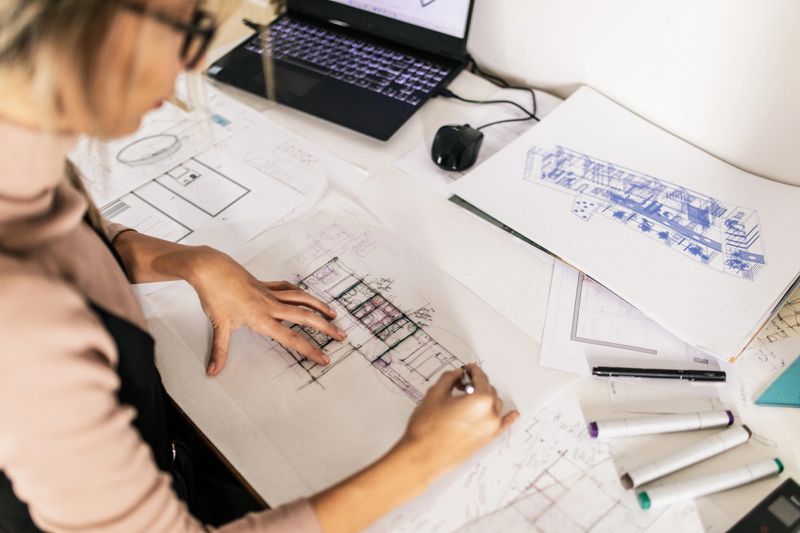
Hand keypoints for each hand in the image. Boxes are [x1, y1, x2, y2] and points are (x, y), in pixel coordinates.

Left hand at [185, 248, 345, 375]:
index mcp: (261, 318)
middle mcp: (270, 306)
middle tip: (340, 336)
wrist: (211, 268)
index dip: (310, 349)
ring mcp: (270, 293)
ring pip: (302, 299)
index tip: (324, 358)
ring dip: (319, 307)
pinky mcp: (266, 284)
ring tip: (333, 314)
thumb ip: (220, 351)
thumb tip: (213, 371)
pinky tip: (307, 296)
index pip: (291, 338)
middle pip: (305, 317)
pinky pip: (288, 288)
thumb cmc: (215, 295)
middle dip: (325, 328)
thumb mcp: (218, 325)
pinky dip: (300, 293)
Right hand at [398, 364, 518, 475]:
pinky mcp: (487, 440)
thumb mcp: (435, 394)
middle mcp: (490, 414)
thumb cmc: (427, 430)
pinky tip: (513, 415)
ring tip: (468, 398)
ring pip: (495, 405)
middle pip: (489, 390)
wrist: (423, 457)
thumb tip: (456, 374)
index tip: (466, 369)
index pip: (481, 377)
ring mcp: (490, 428)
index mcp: (480, 400)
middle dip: (476, 384)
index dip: (472, 370)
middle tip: (460, 383)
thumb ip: (449, 378)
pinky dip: (508, 418)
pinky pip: (503, 426)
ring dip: (486, 397)